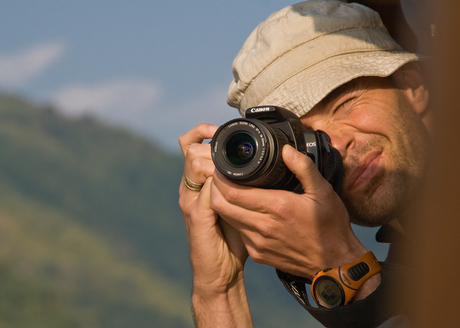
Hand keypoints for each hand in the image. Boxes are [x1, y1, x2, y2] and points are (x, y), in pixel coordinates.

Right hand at [178, 123, 252, 326]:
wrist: (220, 272)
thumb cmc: (231, 239)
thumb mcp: (237, 205)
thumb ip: (241, 185)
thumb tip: (261, 166)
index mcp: (199, 183)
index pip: (190, 145)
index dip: (203, 131)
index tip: (222, 128)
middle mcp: (190, 187)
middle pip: (189, 148)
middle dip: (209, 139)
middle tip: (229, 139)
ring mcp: (190, 200)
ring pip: (194, 162)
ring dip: (214, 156)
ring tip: (234, 158)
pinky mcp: (195, 214)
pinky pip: (205, 187)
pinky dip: (218, 179)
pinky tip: (233, 179)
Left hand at [210, 144, 367, 279]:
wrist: (334, 264)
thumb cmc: (330, 227)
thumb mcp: (323, 192)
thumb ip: (303, 167)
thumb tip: (286, 150)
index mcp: (277, 207)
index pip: (231, 192)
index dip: (220, 178)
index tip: (222, 167)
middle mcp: (263, 226)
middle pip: (220, 205)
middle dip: (215, 188)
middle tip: (221, 176)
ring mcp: (258, 243)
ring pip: (226, 219)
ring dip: (223, 203)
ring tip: (231, 190)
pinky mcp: (258, 254)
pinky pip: (238, 232)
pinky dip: (235, 219)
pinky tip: (245, 210)